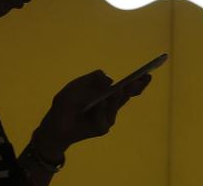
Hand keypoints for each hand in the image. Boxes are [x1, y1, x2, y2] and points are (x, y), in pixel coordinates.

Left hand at [34, 69, 151, 155]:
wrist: (54, 124)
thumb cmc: (66, 103)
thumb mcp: (77, 85)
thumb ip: (92, 79)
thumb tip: (109, 80)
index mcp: (106, 92)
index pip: (125, 86)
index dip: (138, 81)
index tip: (148, 74)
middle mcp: (111, 104)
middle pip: (126, 95)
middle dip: (132, 88)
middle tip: (135, 82)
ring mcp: (108, 117)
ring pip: (116, 105)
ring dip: (114, 98)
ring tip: (115, 91)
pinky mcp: (102, 128)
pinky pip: (105, 119)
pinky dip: (100, 111)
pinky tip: (97, 106)